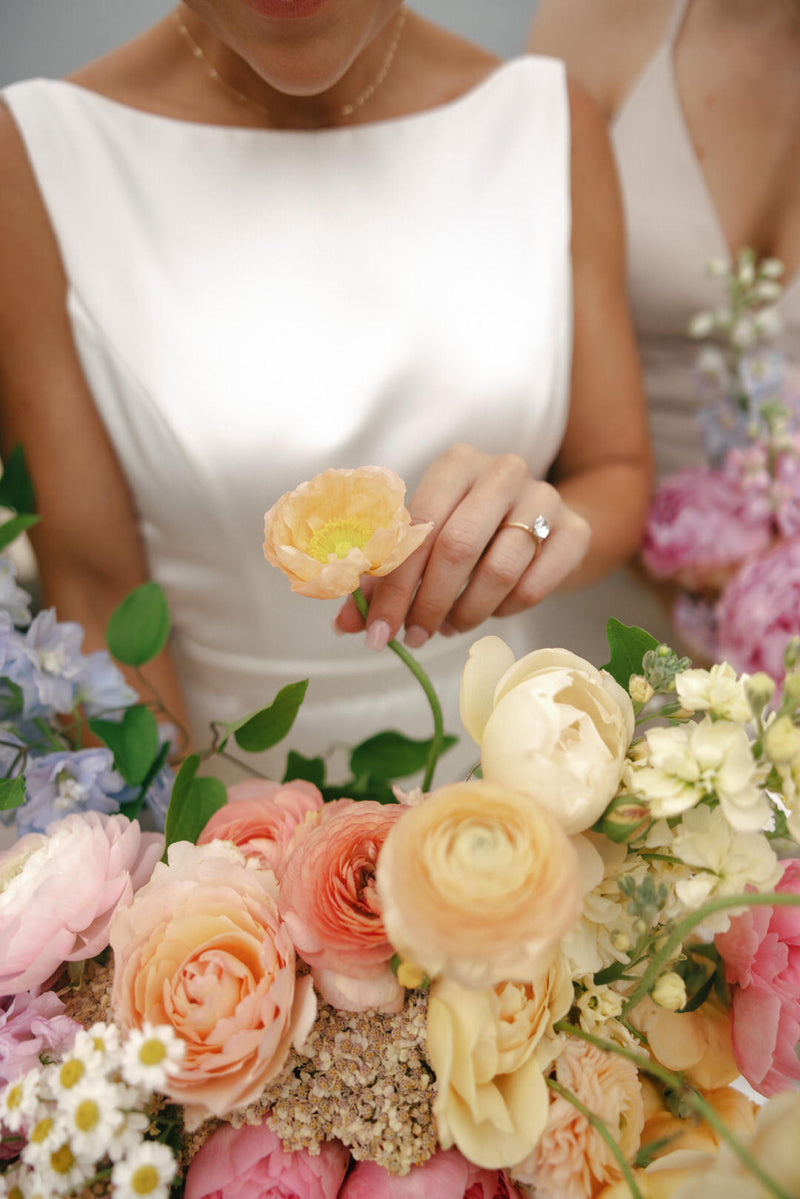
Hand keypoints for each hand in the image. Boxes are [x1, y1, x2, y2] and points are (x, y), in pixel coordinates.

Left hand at [333, 444, 590, 649]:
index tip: (376, 630)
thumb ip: (384, 578)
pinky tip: (490, 612)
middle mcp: (502, 471)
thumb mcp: (427, 541)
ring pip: (499, 570)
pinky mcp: (576, 530)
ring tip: (449, 625)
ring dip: (466, 612)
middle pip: (457, 546)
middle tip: (414, 637)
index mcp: (456, 464)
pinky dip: (504, 611)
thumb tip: (346, 625)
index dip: (393, 584)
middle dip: (428, 602)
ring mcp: (545, 497)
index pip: (417, 524)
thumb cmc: (473, 530)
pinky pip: (534, 585)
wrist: (547, 522)